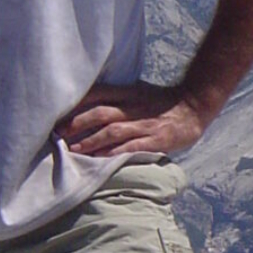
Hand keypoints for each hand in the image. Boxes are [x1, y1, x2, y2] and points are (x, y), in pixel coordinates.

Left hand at [54, 82, 208, 156]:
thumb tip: (88, 107)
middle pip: (101, 112)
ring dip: (90, 141)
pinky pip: (131, 147)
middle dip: (77, 123)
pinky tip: (100, 160)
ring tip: (73, 150)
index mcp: (128, 94)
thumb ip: (117, 99)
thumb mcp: (138, 92)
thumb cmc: (162, 102)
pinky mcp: (156, 139)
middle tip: (58, 134)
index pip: (98, 94)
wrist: (194, 106)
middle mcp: (133, 107)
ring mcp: (145, 124)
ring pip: (113, 131)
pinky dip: (114, 153)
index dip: (77, 104)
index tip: (58, 113)